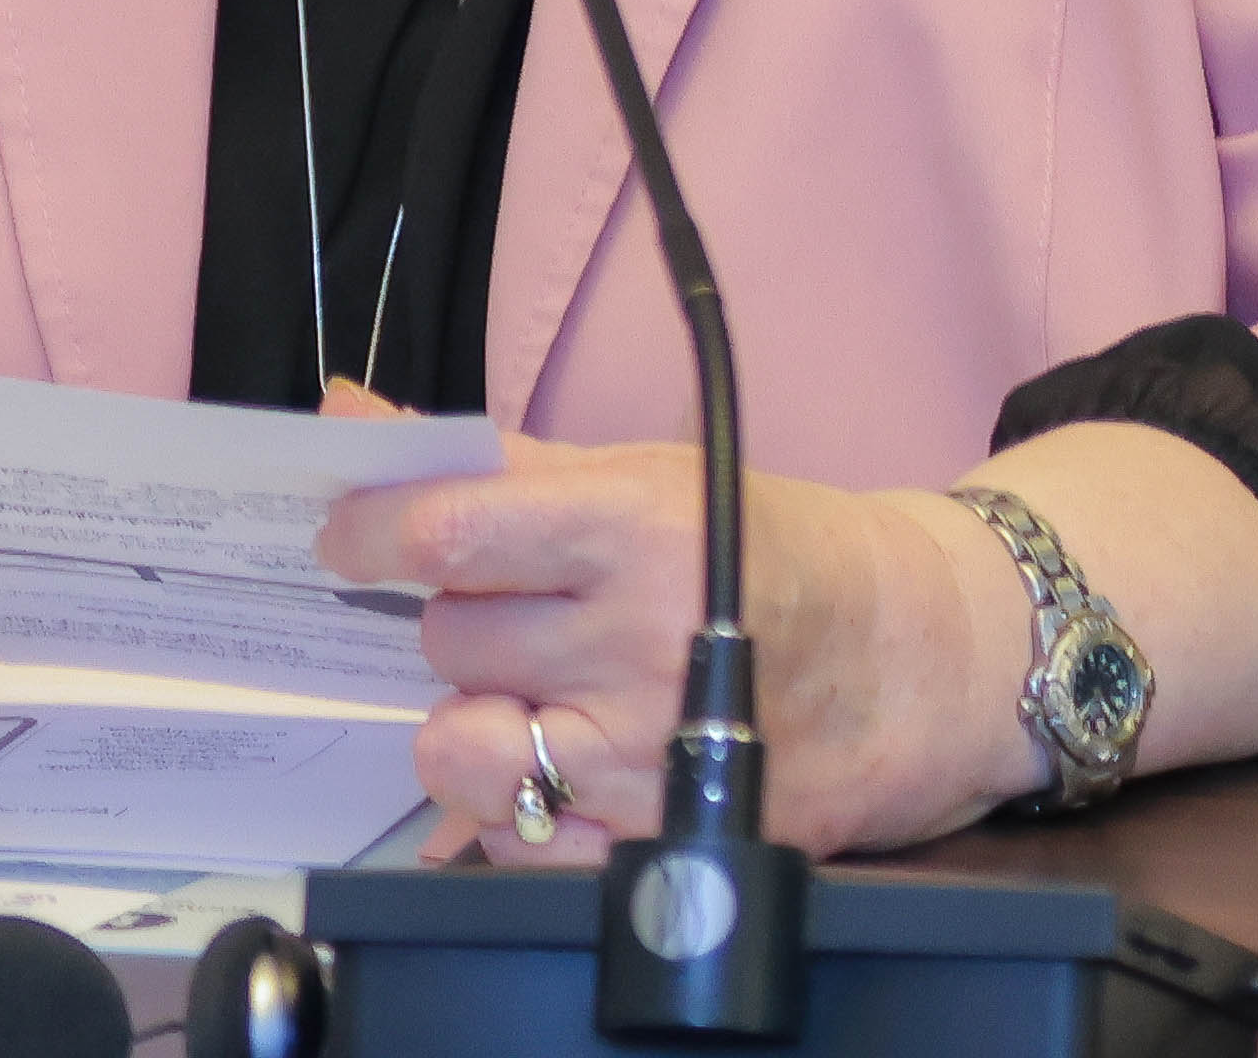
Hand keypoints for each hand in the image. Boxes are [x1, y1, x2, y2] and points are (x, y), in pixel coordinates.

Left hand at [315, 439, 1030, 859]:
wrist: (906, 659)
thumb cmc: (766, 552)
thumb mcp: (648, 476)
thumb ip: (496, 462)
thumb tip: (351, 418)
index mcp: (640, 528)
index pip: (450, 532)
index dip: (373, 531)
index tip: (350, 534)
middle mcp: (638, 642)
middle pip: (449, 637)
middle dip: (463, 618)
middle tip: (520, 608)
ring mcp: (642, 753)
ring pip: (457, 743)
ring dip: (475, 712)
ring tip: (535, 687)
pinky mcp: (647, 839)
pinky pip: (505, 833)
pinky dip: (513, 797)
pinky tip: (567, 752)